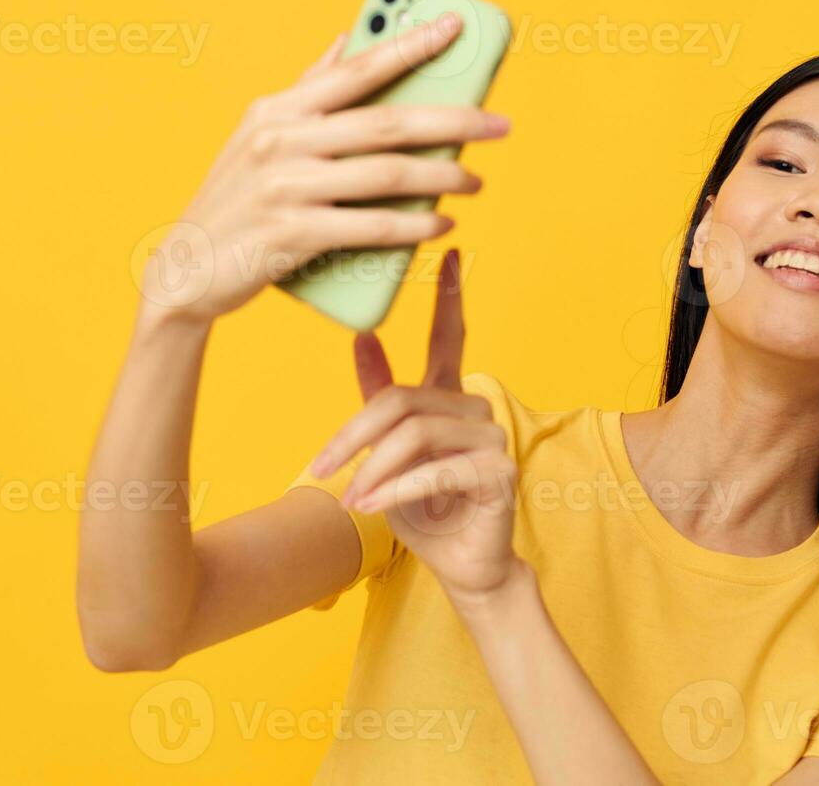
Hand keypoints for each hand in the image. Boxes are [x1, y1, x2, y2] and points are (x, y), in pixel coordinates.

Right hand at [139, 13, 510, 321]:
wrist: (186, 272)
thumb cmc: (235, 200)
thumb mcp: (258, 135)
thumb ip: (307, 91)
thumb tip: (346, 39)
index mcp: (278, 109)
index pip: (356, 69)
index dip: (410, 45)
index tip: (456, 25)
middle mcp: (281, 140)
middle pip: (386, 123)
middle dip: (453, 120)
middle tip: (499, 124)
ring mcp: (285, 188)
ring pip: (386, 174)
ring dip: (442, 178)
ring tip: (476, 181)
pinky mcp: (292, 234)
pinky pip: (370, 226)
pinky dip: (413, 225)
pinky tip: (441, 223)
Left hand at [306, 248, 520, 601]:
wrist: (462, 567)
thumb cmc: (424, 510)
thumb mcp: (388, 451)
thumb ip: (380, 395)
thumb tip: (361, 336)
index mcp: (451, 399)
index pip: (450, 336)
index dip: (448, 296)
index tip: (449, 252)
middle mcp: (474, 411)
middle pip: (402, 400)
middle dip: (354, 436)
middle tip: (321, 467)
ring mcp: (492, 439)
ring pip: (414, 434)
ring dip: (373, 470)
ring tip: (350, 498)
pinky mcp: (498, 472)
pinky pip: (435, 470)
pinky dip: (396, 490)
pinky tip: (372, 507)